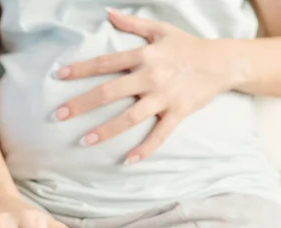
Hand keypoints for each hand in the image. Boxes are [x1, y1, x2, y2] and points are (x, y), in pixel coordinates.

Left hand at [54, 8, 232, 163]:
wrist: (222, 62)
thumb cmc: (188, 46)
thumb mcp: (160, 29)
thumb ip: (132, 22)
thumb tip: (107, 12)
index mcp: (144, 55)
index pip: (105, 63)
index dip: (80, 69)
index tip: (59, 76)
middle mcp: (151, 76)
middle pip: (109, 92)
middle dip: (82, 104)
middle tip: (58, 115)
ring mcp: (164, 97)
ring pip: (130, 117)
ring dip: (106, 130)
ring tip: (84, 141)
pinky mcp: (178, 113)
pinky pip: (159, 135)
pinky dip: (145, 149)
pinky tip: (128, 161)